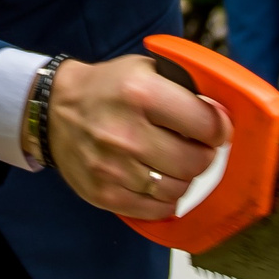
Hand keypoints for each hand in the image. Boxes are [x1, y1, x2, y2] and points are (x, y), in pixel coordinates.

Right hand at [45, 55, 230, 219]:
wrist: (54, 110)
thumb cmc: (108, 88)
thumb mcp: (146, 69)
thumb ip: (185, 89)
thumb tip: (223, 116)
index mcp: (141, 94)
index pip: (207, 125)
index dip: (218, 129)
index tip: (215, 129)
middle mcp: (126, 133)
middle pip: (195, 162)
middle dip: (203, 154)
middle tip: (194, 146)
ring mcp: (113, 168)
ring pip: (178, 189)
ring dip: (183, 178)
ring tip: (172, 162)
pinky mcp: (104, 194)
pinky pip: (155, 210)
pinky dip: (164, 199)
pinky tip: (157, 180)